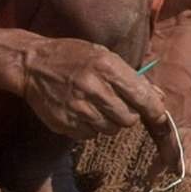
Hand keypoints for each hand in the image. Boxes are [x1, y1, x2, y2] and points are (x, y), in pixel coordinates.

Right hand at [5, 32, 180, 151]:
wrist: (31, 64)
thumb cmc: (72, 57)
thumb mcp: (103, 55)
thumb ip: (131, 78)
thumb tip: (159, 97)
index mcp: (106, 67)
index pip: (142, 97)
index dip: (155, 110)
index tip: (158, 115)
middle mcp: (93, 88)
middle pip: (129, 119)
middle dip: (127, 115)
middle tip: (114, 103)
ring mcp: (78, 108)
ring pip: (110, 130)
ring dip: (107, 121)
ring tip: (93, 104)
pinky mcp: (65, 123)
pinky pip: (90, 135)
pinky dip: (89, 127)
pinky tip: (79, 110)